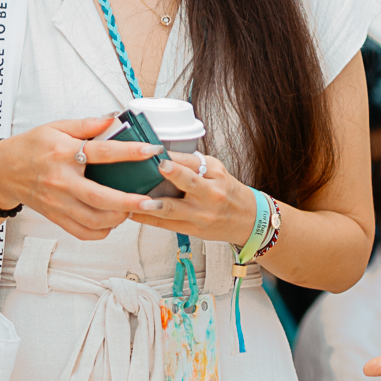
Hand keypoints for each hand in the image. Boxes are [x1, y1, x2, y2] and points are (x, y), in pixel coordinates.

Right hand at [0, 115, 156, 239]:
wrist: (3, 171)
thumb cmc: (30, 147)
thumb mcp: (56, 127)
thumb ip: (87, 124)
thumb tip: (114, 118)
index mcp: (63, 153)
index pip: (101, 152)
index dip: (129, 152)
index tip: (151, 151)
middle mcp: (61, 181)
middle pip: (99, 197)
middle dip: (128, 202)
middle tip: (149, 201)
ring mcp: (58, 202)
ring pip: (93, 220)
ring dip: (117, 218)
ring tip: (133, 209)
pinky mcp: (56, 217)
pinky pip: (82, 231)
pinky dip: (101, 231)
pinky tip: (112, 221)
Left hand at [128, 151, 256, 245]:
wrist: (248, 220)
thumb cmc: (227, 192)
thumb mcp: (217, 172)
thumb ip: (192, 163)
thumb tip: (161, 154)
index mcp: (215, 174)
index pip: (193, 161)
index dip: (175, 156)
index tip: (157, 150)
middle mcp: (210, 193)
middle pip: (190, 182)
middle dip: (174, 174)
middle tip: (158, 166)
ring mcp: (201, 214)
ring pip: (174, 209)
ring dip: (153, 205)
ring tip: (136, 201)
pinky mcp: (193, 229)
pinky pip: (167, 224)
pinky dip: (148, 218)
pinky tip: (133, 213)